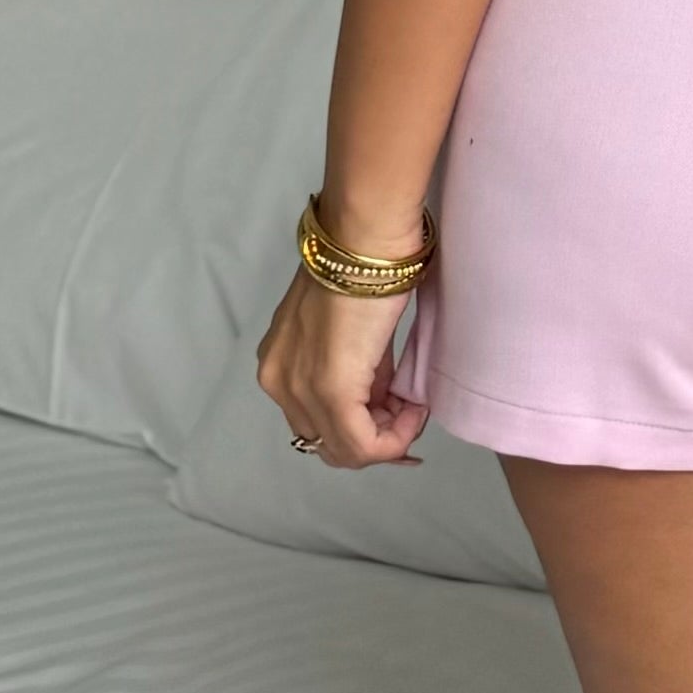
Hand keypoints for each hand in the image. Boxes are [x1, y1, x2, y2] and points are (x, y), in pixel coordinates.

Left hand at [255, 266, 428, 467]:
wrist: (365, 241)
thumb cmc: (365, 270)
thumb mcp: (352, 334)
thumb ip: (358, 373)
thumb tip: (384, 402)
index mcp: (278, 363)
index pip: (316, 423)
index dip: (362, 427)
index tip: (399, 410)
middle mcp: (277, 382)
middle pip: (328, 443)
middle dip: (374, 437)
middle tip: (409, 412)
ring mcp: (299, 389)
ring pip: (345, 451)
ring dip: (388, 437)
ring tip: (413, 405)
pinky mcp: (330, 392)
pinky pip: (363, 445)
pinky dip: (395, 437)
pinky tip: (414, 408)